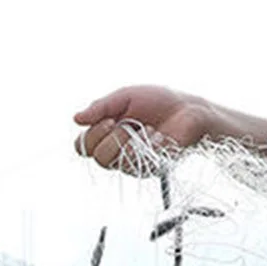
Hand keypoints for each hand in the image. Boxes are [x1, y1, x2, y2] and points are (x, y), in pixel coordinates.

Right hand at [73, 85, 213, 175]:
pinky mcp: (148, 169)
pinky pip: (135, 161)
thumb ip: (101, 107)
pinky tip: (158, 135)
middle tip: (125, 123)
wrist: (190, 110)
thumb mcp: (126, 96)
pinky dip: (147, 143)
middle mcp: (116, 151)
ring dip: (128, 139)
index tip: (109, 119)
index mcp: (107, 134)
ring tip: (147, 128)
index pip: (83, 146)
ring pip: (112, 161)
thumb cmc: (161, 102)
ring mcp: (132, 162)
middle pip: (96, 156)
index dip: (91, 135)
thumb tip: (76, 118)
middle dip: (109, 136)